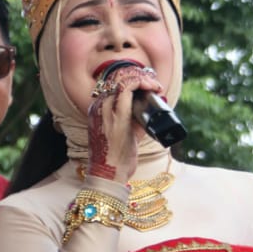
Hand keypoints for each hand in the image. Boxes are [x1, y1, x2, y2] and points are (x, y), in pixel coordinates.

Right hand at [85, 66, 163, 181]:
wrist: (108, 175)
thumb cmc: (116, 159)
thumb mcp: (125, 135)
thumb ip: (135, 121)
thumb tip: (152, 110)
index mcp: (97, 111)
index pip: (113, 85)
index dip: (133, 80)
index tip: (148, 86)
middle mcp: (98, 107)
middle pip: (117, 79)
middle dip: (139, 77)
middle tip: (154, 85)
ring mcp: (105, 109)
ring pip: (123, 80)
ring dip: (142, 78)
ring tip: (155, 86)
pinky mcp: (116, 115)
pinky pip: (127, 88)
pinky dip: (142, 83)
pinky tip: (152, 87)